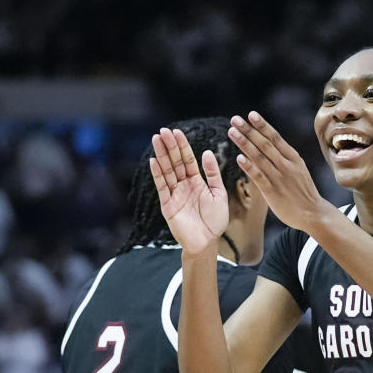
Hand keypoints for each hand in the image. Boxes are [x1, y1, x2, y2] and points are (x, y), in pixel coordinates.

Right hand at [149, 128, 227, 254]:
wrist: (207, 242)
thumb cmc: (215, 221)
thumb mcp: (219, 193)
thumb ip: (213, 173)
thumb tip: (207, 152)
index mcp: (196, 182)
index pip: (188, 160)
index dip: (182, 146)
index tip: (176, 132)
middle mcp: (183, 186)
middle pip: (175, 162)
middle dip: (170, 146)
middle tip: (164, 131)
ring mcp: (174, 194)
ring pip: (167, 170)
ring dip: (161, 155)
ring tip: (156, 139)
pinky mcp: (167, 204)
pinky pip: (161, 186)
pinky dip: (157, 174)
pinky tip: (154, 160)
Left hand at [228, 112, 331, 233]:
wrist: (313, 213)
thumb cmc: (303, 192)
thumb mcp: (298, 169)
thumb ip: (284, 158)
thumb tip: (270, 146)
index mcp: (293, 158)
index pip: (275, 137)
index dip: (262, 125)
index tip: (251, 114)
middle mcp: (286, 165)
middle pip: (265, 144)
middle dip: (249, 130)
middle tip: (235, 119)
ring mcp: (280, 178)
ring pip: (259, 157)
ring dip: (245, 144)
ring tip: (232, 132)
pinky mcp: (273, 192)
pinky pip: (259, 177)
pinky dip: (249, 167)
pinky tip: (239, 158)